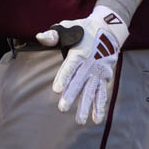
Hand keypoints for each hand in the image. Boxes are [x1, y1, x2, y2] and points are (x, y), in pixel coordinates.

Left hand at [35, 5, 128, 125]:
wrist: (108, 30)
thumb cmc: (83, 30)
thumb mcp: (68, 27)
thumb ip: (53, 34)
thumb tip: (40, 37)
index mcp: (79, 53)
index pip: (70, 67)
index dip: (63, 78)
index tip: (56, 90)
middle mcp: (90, 64)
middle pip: (79, 82)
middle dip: (71, 96)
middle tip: (62, 108)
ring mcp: (98, 72)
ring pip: (91, 91)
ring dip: (86, 106)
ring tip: (80, 121)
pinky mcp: (104, 78)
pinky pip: (102, 94)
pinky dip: (100, 107)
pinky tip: (96, 120)